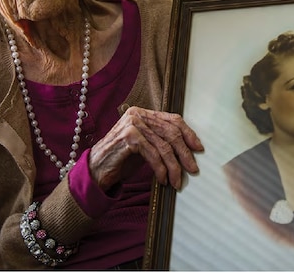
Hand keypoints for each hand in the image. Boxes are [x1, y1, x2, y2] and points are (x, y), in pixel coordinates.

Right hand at [88, 106, 202, 189]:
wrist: (95, 170)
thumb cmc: (121, 158)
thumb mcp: (144, 145)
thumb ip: (160, 139)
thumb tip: (189, 148)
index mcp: (143, 113)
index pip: (173, 119)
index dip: (189, 134)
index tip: (198, 149)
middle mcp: (137, 115)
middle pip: (171, 133)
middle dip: (185, 153)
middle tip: (193, 169)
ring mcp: (132, 125)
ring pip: (164, 146)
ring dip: (174, 167)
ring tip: (177, 181)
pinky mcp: (128, 138)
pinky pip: (153, 155)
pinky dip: (161, 169)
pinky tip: (163, 180)